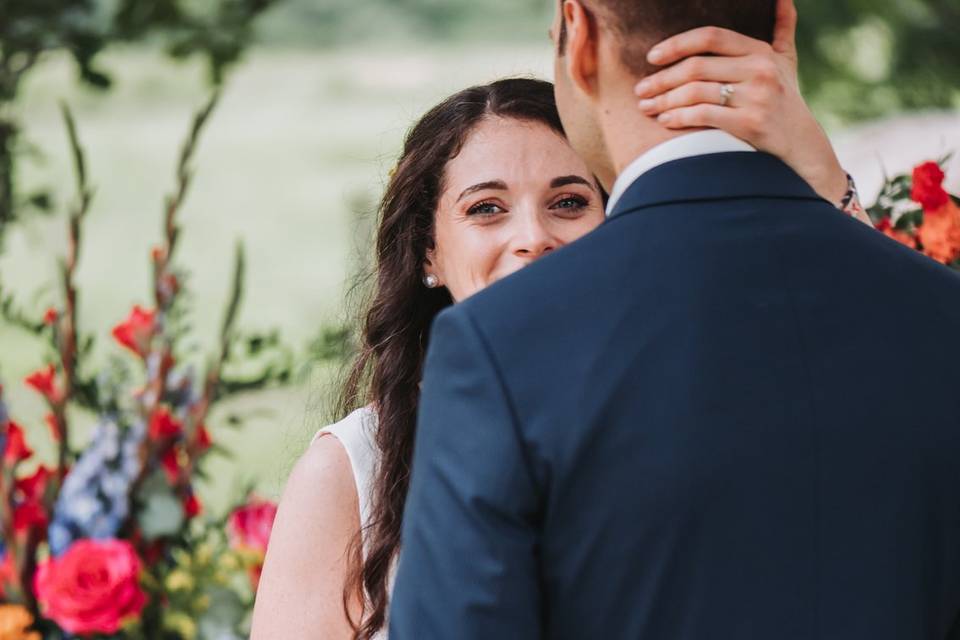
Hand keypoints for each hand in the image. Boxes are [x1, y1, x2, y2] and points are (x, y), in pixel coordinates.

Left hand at [635, 0, 849, 207]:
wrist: (800, 144)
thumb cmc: (784, 100)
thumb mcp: (786, 61)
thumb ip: (782, 28)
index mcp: (761, 51)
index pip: (711, 37)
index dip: (677, 44)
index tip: (652, 57)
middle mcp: (760, 70)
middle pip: (696, 67)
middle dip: (662, 79)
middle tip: (640, 90)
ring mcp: (756, 97)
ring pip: (696, 92)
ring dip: (664, 100)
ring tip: (646, 108)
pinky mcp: (750, 123)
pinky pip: (703, 115)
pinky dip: (679, 117)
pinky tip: (665, 121)